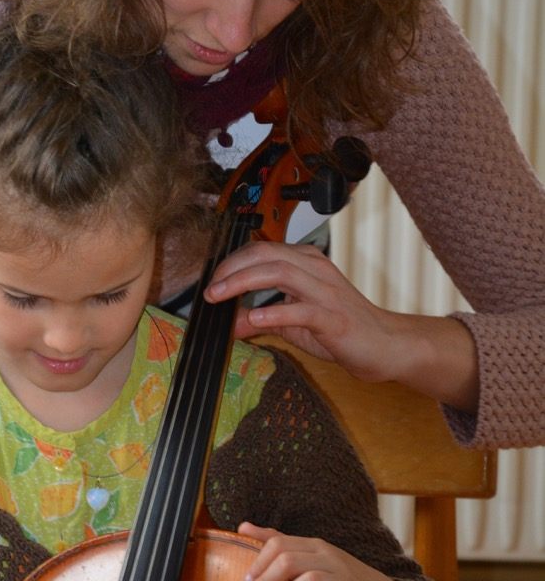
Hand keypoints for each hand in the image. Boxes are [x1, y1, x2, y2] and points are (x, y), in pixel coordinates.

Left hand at [204, 241, 400, 378]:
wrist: (385, 345)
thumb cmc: (342, 328)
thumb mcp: (294, 323)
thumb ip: (263, 320)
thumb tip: (231, 324)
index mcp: (305, 263)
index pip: (261, 250)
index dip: (231, 262)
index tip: (211, 280)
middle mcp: (314, 269)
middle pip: (265, 254)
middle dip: (231, 268)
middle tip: (209, 289)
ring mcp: (325, 291)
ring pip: (279, 272)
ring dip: (243, 282)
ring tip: (220, 296)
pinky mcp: (334, 317)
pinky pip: (301, 310)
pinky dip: (273, 313)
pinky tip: (252, 320)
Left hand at [238, 524, 391, 580]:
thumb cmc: (341, 578)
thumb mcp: (313, 559)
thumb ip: (281, 545)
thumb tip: (243, 527)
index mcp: (315, 546)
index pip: (279, 542)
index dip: (258, 560)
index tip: (246, 578)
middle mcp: (326, 554)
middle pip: (286, 556)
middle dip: (263, 574)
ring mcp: (338, 571)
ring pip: (299, 570)